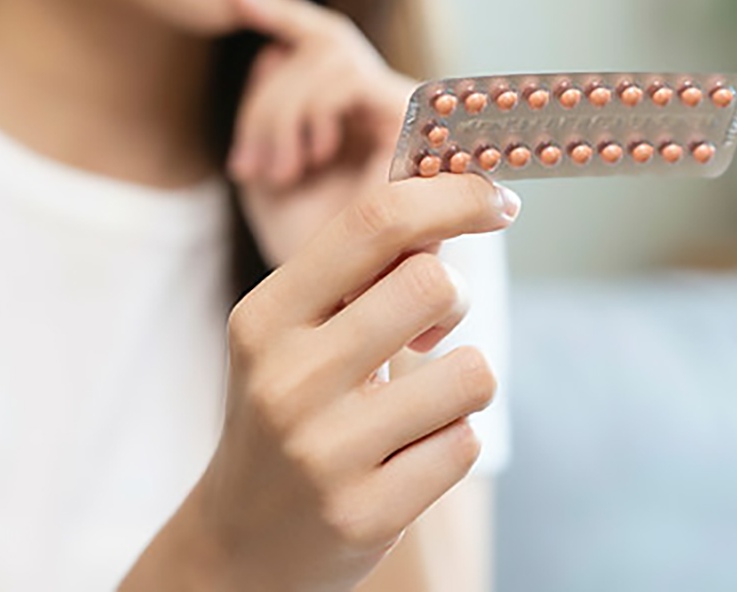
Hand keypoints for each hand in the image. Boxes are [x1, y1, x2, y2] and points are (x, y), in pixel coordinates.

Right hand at [194, 173, 520, 591]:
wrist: (241, 540)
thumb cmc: (287, 412)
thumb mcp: (296, 334)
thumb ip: (362, 273)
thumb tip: (452, 206)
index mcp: (265, 317)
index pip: (373, 222)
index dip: (451, 196)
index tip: (495, 200)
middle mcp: (286, 378)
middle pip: (432, 284)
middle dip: (455, 301)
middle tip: (431, 329)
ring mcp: (324, 450)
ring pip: (470, 372)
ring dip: (462, 384)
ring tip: (414, 406)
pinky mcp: (365, 512)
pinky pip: (465, 442)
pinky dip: (452, 440)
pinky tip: (405, 456)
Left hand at [226, 0, 418, 266]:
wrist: (345, 319)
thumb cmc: (312, 261)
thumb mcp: (269, 186)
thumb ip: (266, 119)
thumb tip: (270, 53)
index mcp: (356, 116)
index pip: (322, 39)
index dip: (283, 11)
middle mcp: (392, 106)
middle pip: (326, 42)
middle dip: (271, 98)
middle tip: (248, 169)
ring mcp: (412, 114)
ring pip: (332, 57)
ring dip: (286, 110)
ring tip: (280, 175)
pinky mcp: (419, 124)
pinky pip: (349, 78)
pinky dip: (313, 108)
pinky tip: (308, 155)